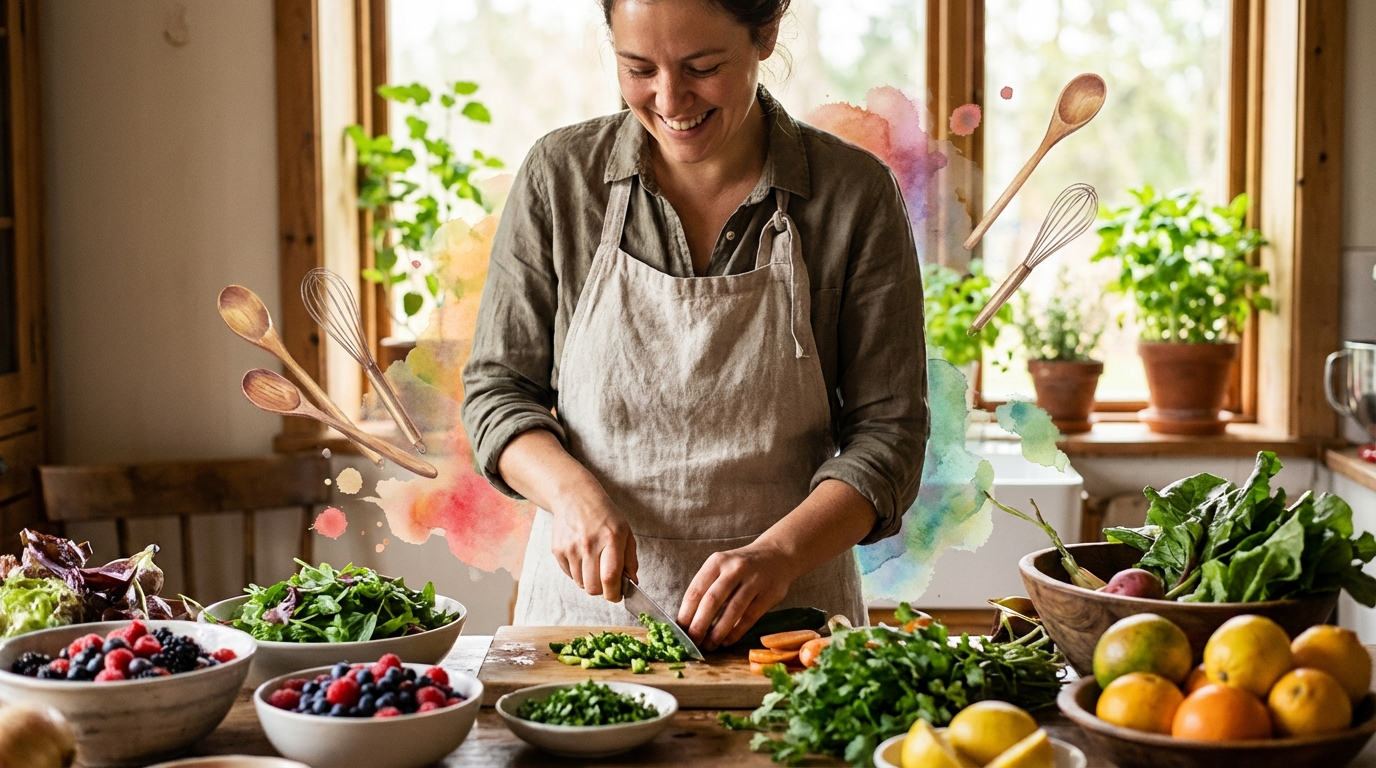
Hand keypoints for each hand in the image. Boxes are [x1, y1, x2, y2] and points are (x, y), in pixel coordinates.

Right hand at [549, 487, 637, 602]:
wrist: (575, 497)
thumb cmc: (604, 515)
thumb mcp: (625, 531)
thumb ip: (630, 559)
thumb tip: (632, 583)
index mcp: (611, 539)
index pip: (610, 577)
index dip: (614, 594)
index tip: (617, 596)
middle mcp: (589, 544)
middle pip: (593, 587)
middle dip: (602, 591)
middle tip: (606, 583)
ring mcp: (571, 548)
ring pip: (581, 584)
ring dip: (590, 581)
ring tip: (594, 564)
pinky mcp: (558, 550)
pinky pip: (570, 575)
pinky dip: (578, 573)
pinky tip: (582, 557)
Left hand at [677, 542, 799, 650]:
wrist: (777, 555)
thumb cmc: (741, 567)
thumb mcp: (721, 567)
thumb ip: (707, 588)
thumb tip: (689, 621)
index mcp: (717, 561)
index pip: (695, 590)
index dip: (686, 614)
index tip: (680, 631)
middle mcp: (735, 568)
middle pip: (712, 600)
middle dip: (699, 625)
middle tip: (692, 642)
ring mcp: (754, 580)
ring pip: (732, 610)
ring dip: (718, 632)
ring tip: (709, 645)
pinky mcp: (769, 594)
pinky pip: (749, 617)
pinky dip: (736, 632)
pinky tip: (726, 641)